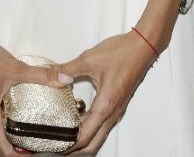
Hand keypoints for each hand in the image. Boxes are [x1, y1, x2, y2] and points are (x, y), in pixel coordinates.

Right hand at [0, 34, 66, 156]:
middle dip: (18, 146)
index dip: (21, 156)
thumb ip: (40, 75)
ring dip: (10, 134)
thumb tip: (60, 79)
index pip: (4, 151)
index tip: (34, 153)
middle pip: (0, 144)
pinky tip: (14, 111)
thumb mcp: (15, 68)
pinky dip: (2, 122)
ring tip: (28, 128)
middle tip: (36, 141)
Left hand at [59, 32, 158, 154]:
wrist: (142, 47)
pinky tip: (77, 118)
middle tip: (57, 145)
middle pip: (92, 144)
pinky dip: (89, 129)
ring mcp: (116, 111)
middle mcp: (112, 113)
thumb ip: (68, 69)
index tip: (55, 144)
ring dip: (82, 140)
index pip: (85, 137)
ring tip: (64, 134)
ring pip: (98, 136)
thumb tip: (52, 75)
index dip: (68, 145)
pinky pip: (102, 125)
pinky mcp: (117, 105)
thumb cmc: (121, 53)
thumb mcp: (89, 59)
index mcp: (105, 106)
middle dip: (75, 150)